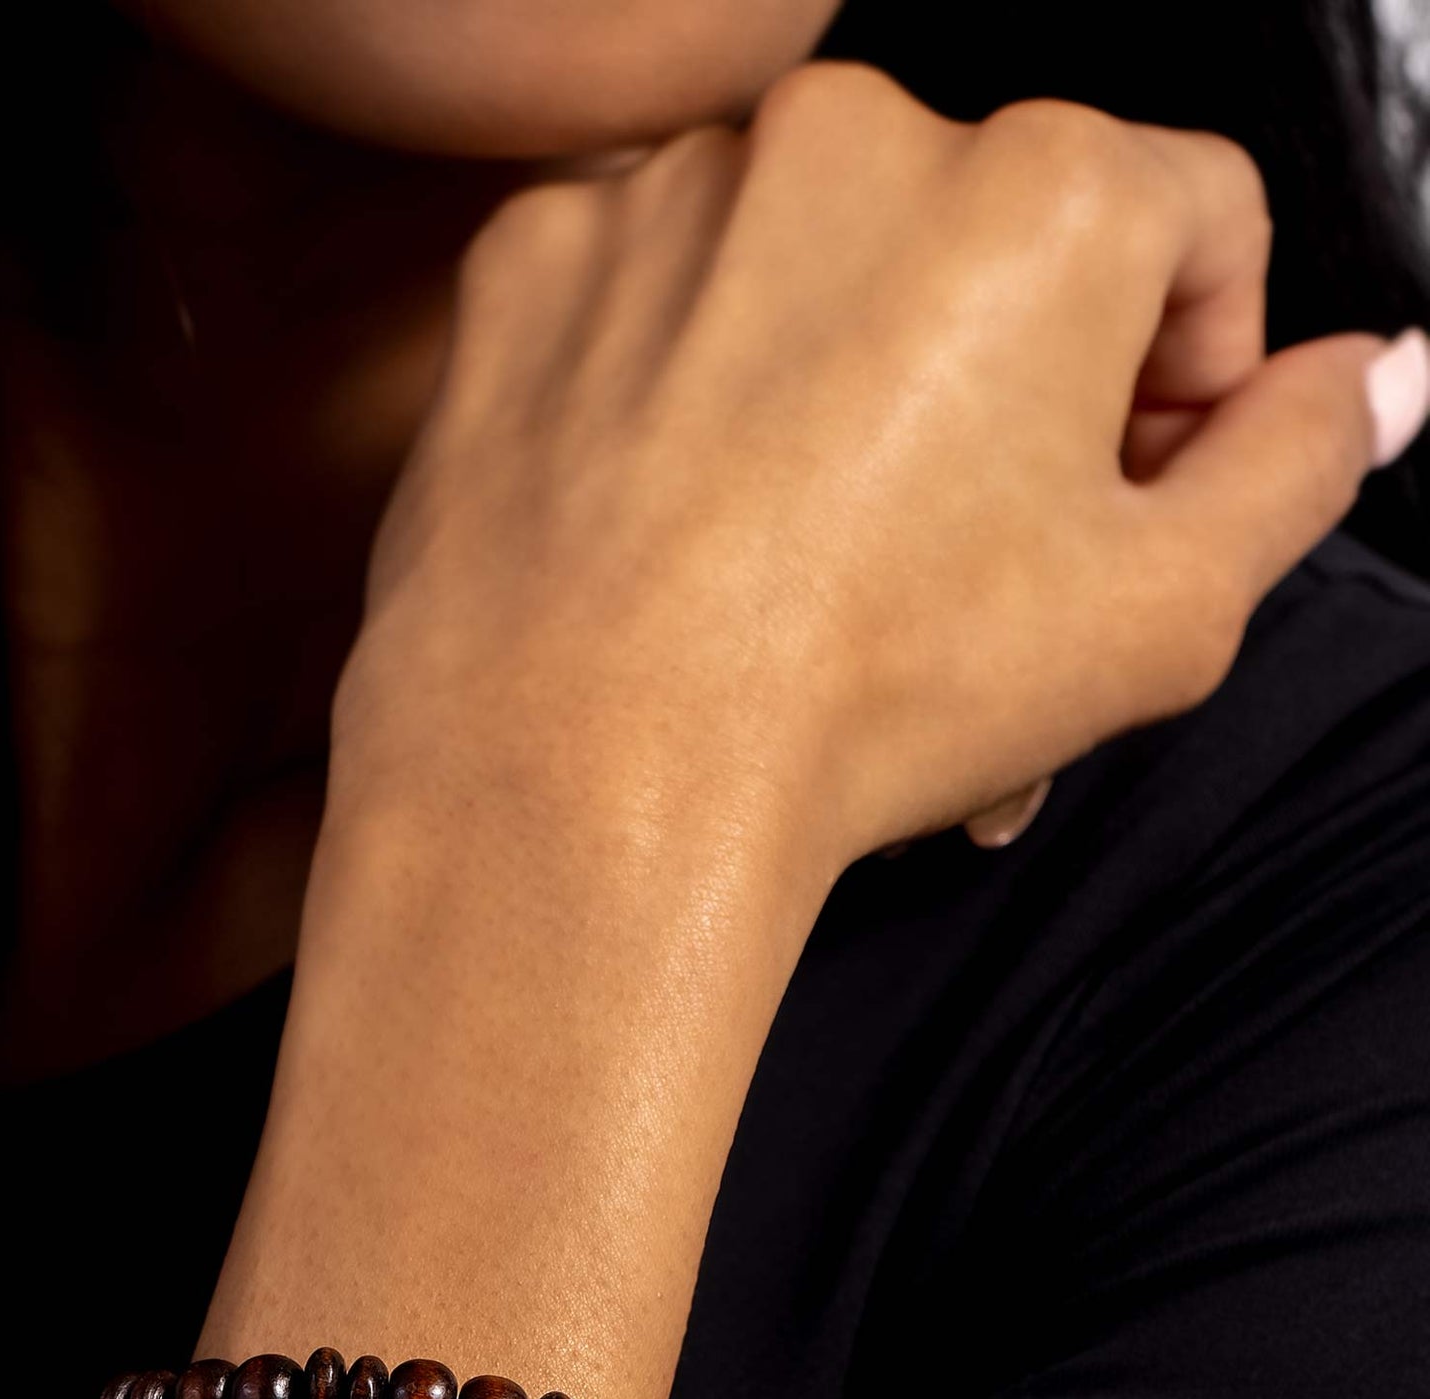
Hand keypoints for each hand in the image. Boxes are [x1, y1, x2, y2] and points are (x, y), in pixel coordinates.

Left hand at [336, 63, 1407, 876]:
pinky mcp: (532, 260)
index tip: (1136, 488)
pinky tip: (686, 536)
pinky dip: (682, 393)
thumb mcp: (1165, 614)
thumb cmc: (874, 700)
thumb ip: (1298, 464)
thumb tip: (1376, 377)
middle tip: (977, 574)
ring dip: (847, 394)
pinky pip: (652, 296)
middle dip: (1012, 397)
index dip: (1193, 368)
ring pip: (815, 270)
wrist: (586, 786)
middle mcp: (854, 134)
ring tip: (821, 585)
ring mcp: (673, 187)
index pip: (1196, 220)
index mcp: (1046, 189)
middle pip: (994, 244)